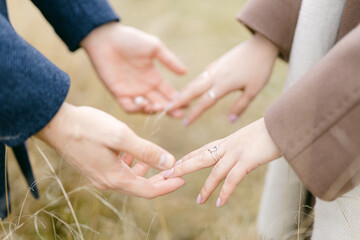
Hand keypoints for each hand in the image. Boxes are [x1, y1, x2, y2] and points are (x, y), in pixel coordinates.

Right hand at [36, 103, 184, 198]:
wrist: (56, 123)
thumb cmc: (87, 127)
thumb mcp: (120, 137)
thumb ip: (146, 151)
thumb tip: (170, 162)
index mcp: (115, 177)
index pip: (148, 190)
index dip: (168, 185)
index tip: (183, 179)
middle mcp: (108, 181)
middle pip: (141, 186)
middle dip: (160, 179)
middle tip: (176, 172)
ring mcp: (100, 175)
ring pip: (131, 178)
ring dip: (147, 170)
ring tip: (160, 160)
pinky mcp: (96, 166)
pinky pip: (120, 171)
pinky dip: (133, 164)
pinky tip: (136, 153)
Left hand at [81, 22, 186, 116]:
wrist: (106, 38)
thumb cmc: (130, 39)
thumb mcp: (154, 47)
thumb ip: (169, 60)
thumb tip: (185, 72)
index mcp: (154, 77)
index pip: (169, 93)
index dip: (179, 99)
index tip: (188, 103)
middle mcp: (144, 87)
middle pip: (160, 103)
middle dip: (170, 110)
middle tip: (179, 114)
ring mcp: (132, 92)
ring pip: (146, 108)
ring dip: (154, 110)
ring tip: (160, 106)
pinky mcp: (118, 93)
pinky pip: (129, 107)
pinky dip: (137, 110)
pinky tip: (145, 105)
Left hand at [162, 118, 279, 205]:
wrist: (285, 122)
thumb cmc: (271, 130)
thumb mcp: (251, 137)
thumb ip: (243, 146)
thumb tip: (241, 155)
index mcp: (228, 140)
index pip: (203, 149)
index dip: (189, 157)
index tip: (176, 164)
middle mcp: (229, 145)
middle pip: (201, 157)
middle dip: (183, 167)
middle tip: (167, 175)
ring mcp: (237, 152)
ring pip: (215, 171)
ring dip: (206, 187)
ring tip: (199, 200)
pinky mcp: (248, 159)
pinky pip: (232, 178)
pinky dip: (225, 191)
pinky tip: (219, 202)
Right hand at [170, 33, 277, 125]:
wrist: (261, 45)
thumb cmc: (260, 68)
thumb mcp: (254, 90)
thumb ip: (240, 106)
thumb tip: (229, 121)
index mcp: (224, 84)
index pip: (204, 102)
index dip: (193, 114)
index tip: (184, 124)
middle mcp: (215, 75)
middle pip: (192, 90)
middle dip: (178, 101)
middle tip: (165, 110)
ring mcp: (213, 68)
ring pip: (193, 82)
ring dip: (182, 93)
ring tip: (172, 102)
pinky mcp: (214, 64)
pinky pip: (199, 77)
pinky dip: (190, 85)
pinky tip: (187, 91)